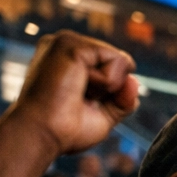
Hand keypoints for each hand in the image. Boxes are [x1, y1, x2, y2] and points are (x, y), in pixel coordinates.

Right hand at [6, 31, 137, 156]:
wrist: (41, 135)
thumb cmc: (64, 130)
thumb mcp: (104, 115)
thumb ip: (122, 99)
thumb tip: (135, 81)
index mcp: (70, 58)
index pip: (115, 66)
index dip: (111, 92)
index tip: (80, 103)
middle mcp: (66, 44)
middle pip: (121, 62)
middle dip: (112, 89)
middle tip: (78, 100)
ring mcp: (66, 41)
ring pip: (121, 60)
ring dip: (108, 86)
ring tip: (76, 93)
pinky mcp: (70, 43)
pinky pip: (117, 60)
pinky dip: (107, 82)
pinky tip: (78, 87)